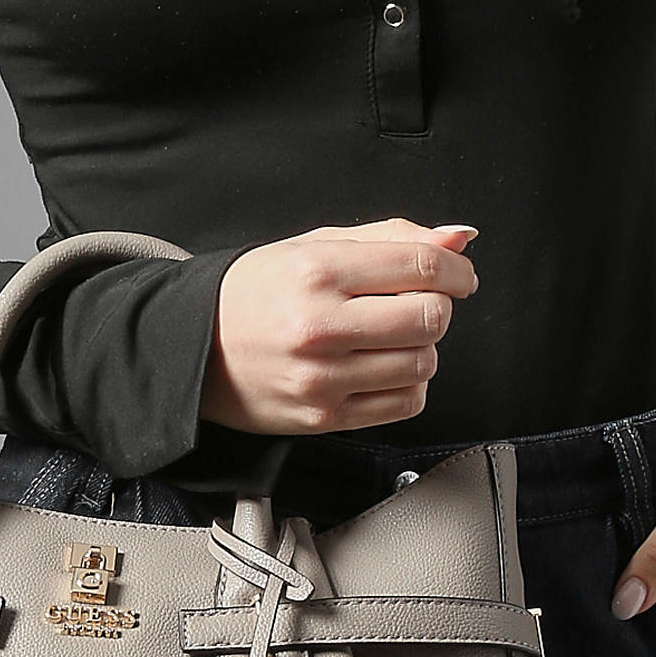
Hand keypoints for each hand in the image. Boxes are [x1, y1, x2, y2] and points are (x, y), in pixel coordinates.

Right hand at [198, 217, 479, 436]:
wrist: (195, 352)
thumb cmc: (256, 295)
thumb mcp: (315, 247)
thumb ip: (390, 238)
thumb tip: (458, 238)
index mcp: (317, 271)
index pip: (421, 266)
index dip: (456, 270)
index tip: (460, 275)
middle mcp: (319, 326)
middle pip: (429, 317)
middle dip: (436, 307)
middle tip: (415, 303)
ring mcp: (322, 379)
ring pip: (423, 364)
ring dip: (421, 348)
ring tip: (390, 338)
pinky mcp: (325, 418)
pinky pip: (405, 403)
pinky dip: (409, 384)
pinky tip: (383, 368)